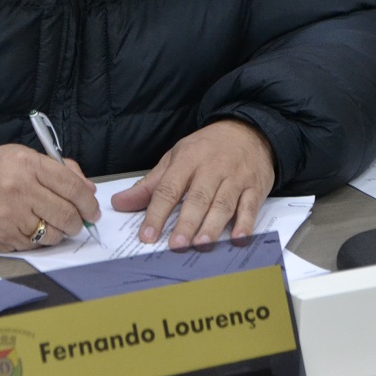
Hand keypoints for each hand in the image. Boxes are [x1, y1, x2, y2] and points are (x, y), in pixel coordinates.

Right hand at [0, 143, 101, 250]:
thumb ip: (61, 170)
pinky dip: (39, 240)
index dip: (88, 202)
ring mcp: (11, 216)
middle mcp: (21, 190)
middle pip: (66, 214)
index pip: (72, 187)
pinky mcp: (4, 237)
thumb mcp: (27, 157)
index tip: (93, 210)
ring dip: (59, 232)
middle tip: (77, 221)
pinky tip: (33, 229)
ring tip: (53, 224)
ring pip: (53, 234)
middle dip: (78, 221)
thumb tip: (89, 190)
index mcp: (29, 166)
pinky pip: (34, 245)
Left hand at [111, 120, 275, 248]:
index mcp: (188, 160)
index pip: (168, 188)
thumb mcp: (176, 158)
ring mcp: (236, 177)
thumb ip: (149, 184)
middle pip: (198, 198)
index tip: (147, 235)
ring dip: (213, 226)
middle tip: (175, 245)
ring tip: (201, 245)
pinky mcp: (255, 187)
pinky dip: (245, 224)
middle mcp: (212, 168)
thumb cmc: (208, 148)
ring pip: (223, 204)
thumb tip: (120, 203)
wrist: (249, 130)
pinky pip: (250, 207)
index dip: (156, 213)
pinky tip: (238, 239)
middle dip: (186, 223)